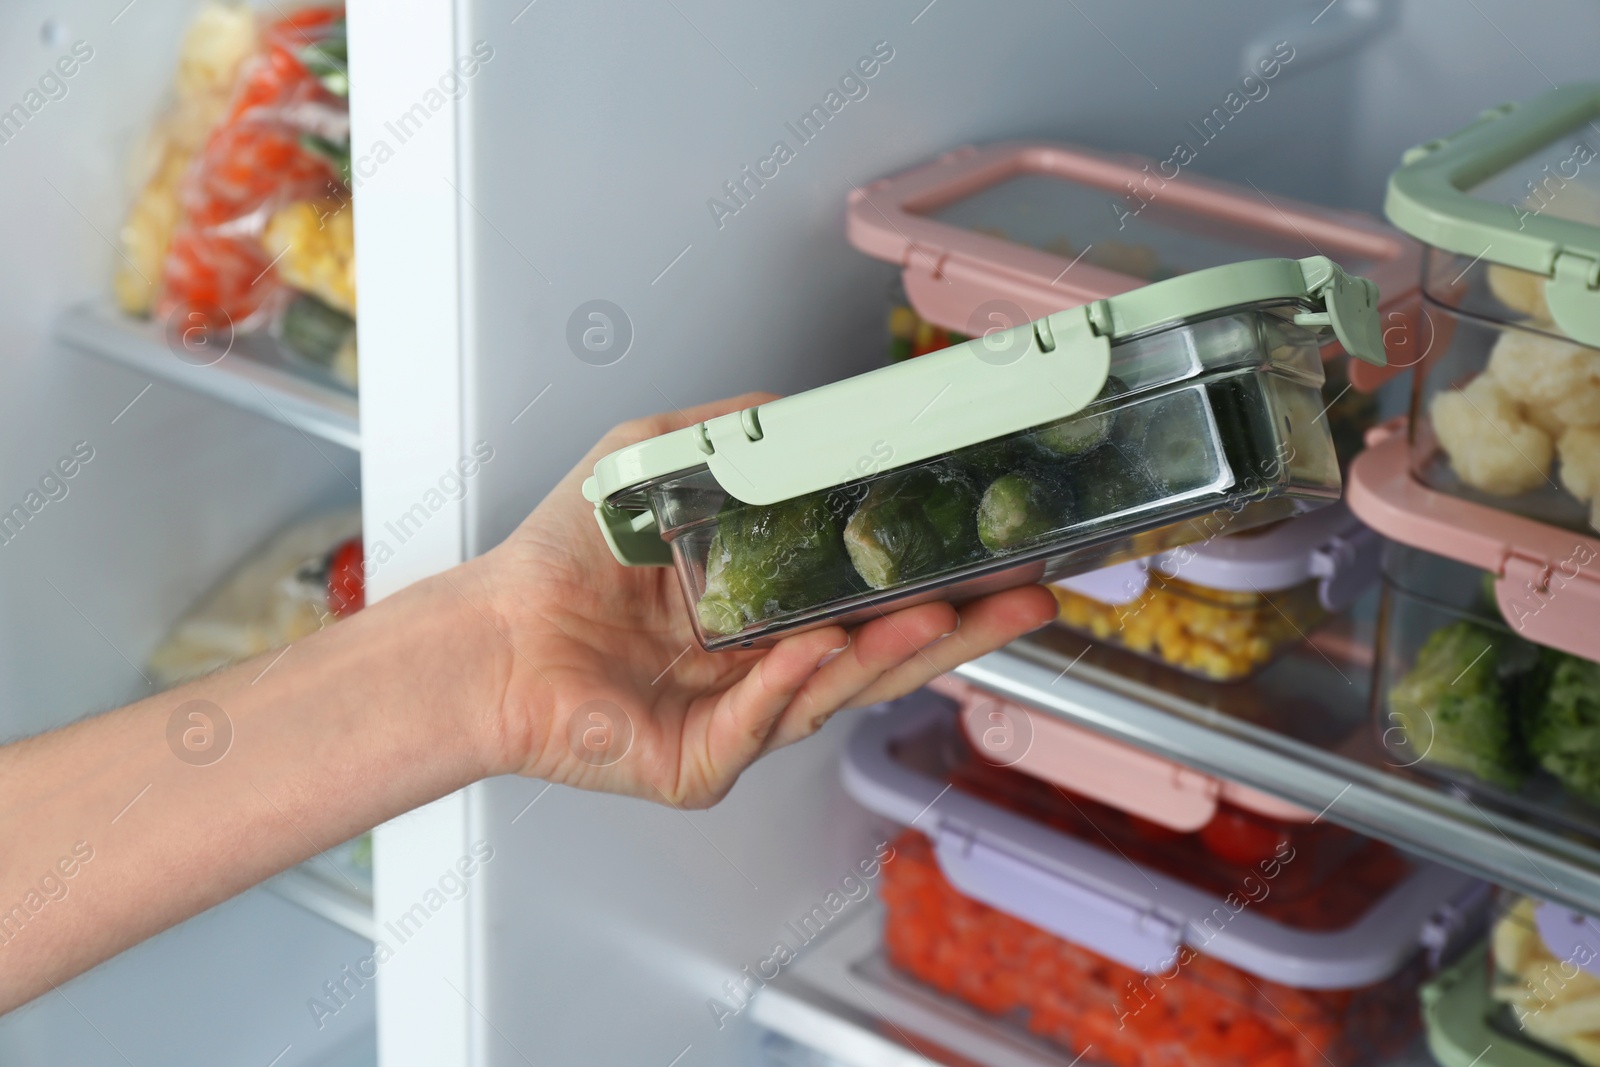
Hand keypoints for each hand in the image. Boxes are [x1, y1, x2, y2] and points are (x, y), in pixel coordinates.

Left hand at [459, 393, 1058, 807]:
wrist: (490, 628)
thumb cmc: (563, 556)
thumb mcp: (655, 461)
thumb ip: (731, 435)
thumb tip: (806, 411)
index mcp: (770, 613)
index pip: (874, 601)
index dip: (940, 582)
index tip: (1001, 555)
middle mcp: (767, 671)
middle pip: (882, 655)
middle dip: (960, 629)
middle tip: (1024, 597)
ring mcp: (740, 722)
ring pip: (834, 693)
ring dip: (891, 653)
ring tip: (945, 612)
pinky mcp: (699, 762)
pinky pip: (755, 724)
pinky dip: (788, 685)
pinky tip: (817, 647)